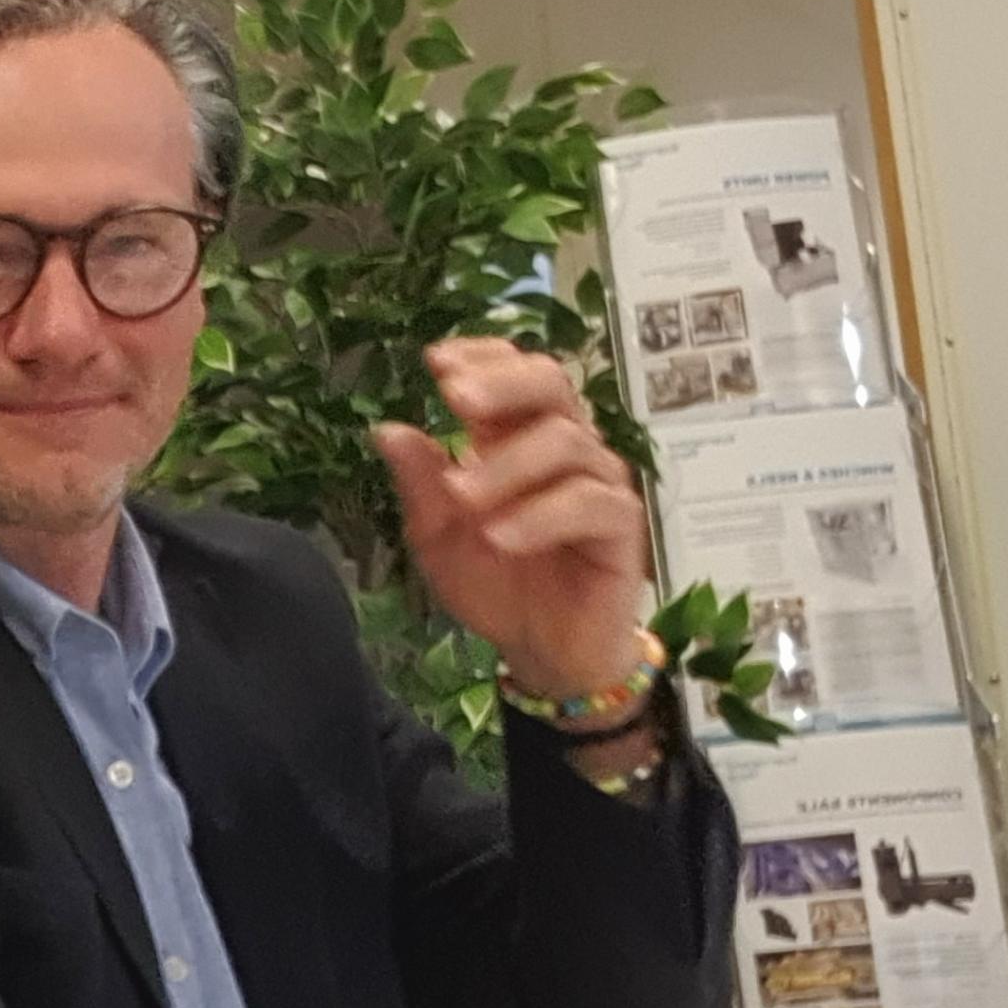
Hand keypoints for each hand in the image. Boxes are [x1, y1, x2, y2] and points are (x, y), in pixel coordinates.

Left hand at [374, 338, 651, 699]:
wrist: (542, 650)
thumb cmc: (497, 582)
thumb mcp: (438, 537)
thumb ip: (419, 485)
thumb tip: (387, 430)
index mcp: (516, 437)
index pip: (513, 371)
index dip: (482, 357)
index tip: (436, 363)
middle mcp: (564, 446)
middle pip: (551, 383)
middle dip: (502, 384)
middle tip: (455, 398)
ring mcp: (597, 481)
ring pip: (565, 442)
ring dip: (507, 466)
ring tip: (461, 498)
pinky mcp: (621, 526)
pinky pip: (590, 504)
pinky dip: (540, 516)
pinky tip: (501, 536)